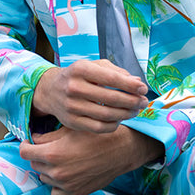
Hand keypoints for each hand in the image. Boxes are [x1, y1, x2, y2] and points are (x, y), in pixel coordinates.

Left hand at [20, 125, 162, 194]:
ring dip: (47, 170)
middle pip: (34, 164)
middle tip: (50, 148)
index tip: (31, 142)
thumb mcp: (70, 129)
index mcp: (52, 154)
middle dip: (38, 156)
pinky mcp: (75, 193)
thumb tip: (34, 139)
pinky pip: (55, 193)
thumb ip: (48, 136)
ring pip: (44, 177)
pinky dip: (56, 186)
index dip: (26, 145)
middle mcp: (56, 172)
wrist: (120, 151)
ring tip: (62, 160)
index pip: (24, 152)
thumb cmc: (96, 136)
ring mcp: (65, 185)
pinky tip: (64, 176)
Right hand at [31, 59, 148, 133]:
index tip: (143, 89)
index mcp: (81, 69)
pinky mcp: (72, 122)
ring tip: (136, 110)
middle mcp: (74, 87)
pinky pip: (99, 127)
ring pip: (107, 114)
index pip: (111, 78)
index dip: (131, 85)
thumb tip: (137, 82)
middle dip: (132, 101)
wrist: (50, 91)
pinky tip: (120, 119)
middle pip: (111, 98)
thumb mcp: (94, 66)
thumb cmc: (78, 76)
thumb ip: (116, 72)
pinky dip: (114, 124)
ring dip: (126, 114)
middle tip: (143, 102)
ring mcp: (72, 106)